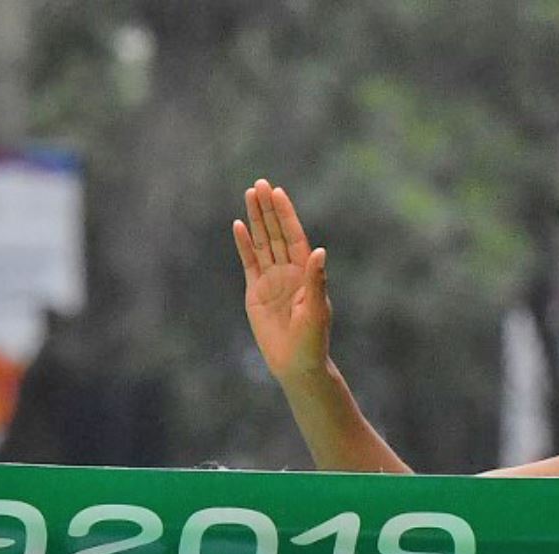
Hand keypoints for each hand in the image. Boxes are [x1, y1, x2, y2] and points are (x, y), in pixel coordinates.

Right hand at [232, 178, 329, 382]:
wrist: (296, 364)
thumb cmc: (313, 340)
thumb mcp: (316, 310)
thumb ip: (316, 280)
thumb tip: (319, 251)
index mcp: (306, 274)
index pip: (294, 237)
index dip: (286, 216)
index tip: (278, 193)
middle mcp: (289, 272)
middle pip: (276, 234)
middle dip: (268, 210)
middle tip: (260, 184)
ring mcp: (272, 280)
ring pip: (262, 243)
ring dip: (255, 220)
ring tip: (249, 195)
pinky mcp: (256, 291)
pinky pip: (249, 262)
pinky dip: (243, 245)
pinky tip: (238, 225)